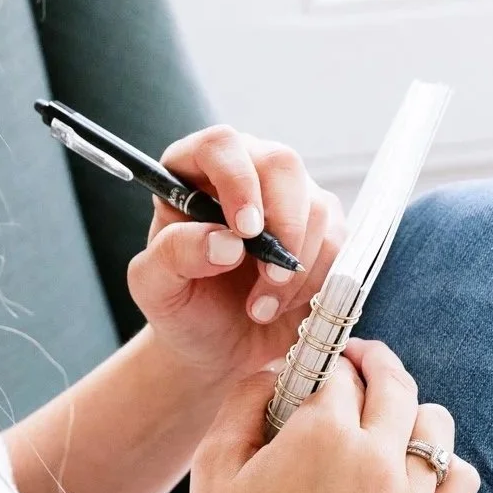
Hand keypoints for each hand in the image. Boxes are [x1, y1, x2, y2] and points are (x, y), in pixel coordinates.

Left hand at [125, 125, 344, 384]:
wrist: (216, 347)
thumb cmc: (180, 308)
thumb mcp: (156, 287)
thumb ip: (175, 254)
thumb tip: (227, 240)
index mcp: (193, 172)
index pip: (221, 145)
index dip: (237, 181)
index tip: (244, 231)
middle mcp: (245, 172)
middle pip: (282, 163)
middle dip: (282, 226)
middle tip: (267, 278)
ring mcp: (287, 196)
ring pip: (316, 205)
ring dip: (295, 266)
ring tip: (260, 308)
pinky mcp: (321, 227)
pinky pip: (337, 240)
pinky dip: (315, 279)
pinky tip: (283, 304)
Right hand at [180, 339, 480, 492]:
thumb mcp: (213, 465)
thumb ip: (245, 401)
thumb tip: (279, 371)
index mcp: (322, 435)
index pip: (338, 372)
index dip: (323, 362)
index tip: (313, 368)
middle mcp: (375, 460)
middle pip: (394, 384)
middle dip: (373, 363)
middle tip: (355, 362)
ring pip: (435, 424)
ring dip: (410, 410)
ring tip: (382, 420)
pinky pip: (460, 480)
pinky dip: (443, 463)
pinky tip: (411, 466)